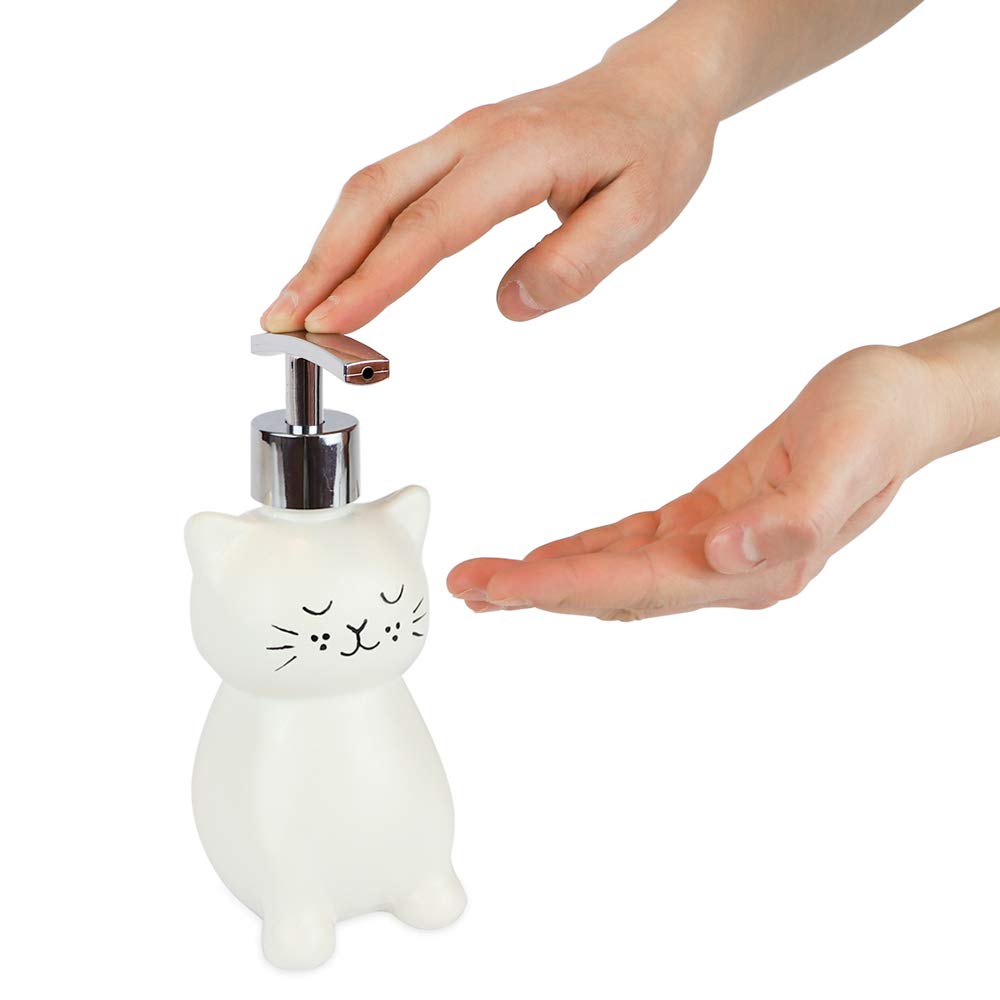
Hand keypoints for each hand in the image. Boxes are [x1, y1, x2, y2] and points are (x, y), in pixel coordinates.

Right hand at [260, 37, 719, 332]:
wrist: (656, 89)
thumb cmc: (653, 147)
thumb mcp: (640, 214)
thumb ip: (575, 264)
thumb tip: (509, 306)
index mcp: (513, 156)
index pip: (428, 227)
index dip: (374, 280)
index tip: (330, 323)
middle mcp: (471, 139)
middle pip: (373, 199)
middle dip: (321, 265)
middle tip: (282, 324)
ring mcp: (457, 140)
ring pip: (371, 191)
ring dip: (326, 249)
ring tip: (295, 307)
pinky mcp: (455, 151)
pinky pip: (390, 189)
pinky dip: (353, 233)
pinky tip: (339, 269)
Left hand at [447, 344, 970, 619]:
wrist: (903, 405)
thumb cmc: (877, 423)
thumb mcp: (845, 457)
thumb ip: (792, 516)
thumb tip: (731, 554)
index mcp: (755, 564)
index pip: (636, 583)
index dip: (562, 586)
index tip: (499, 584)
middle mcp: (731, 570)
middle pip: (614, 591)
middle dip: (536, 592)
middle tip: (466, 586)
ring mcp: (721, 552)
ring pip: (617, 576)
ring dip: (551, 579)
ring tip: (490, 581)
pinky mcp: (713, 522)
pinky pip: (636, 548)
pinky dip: (588, 554)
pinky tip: (554, 555)